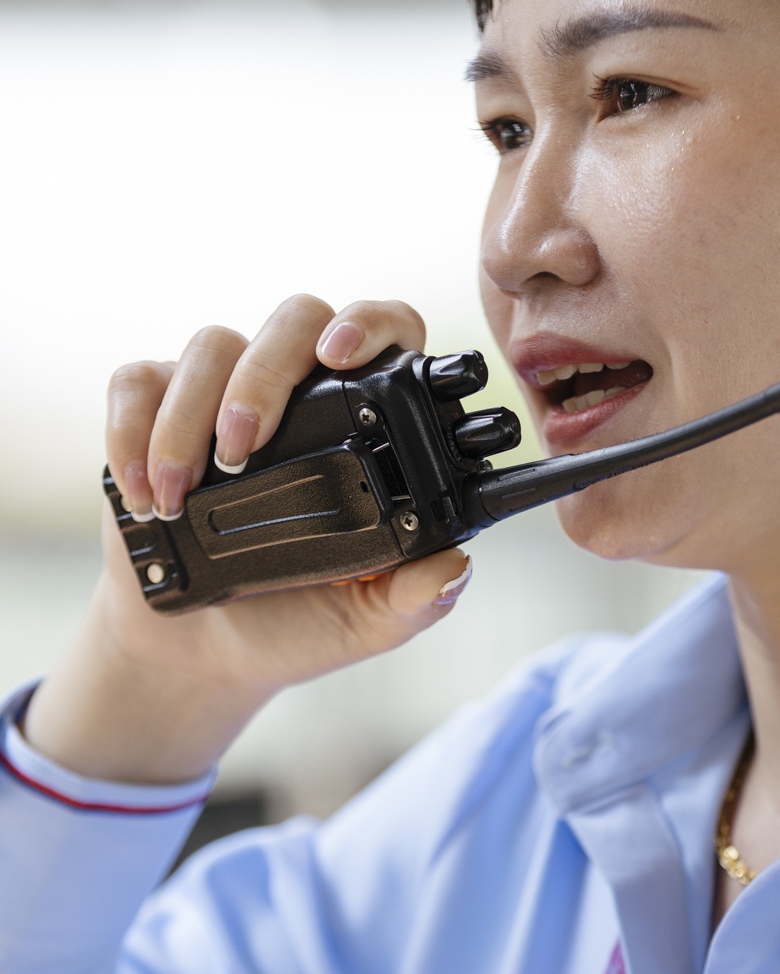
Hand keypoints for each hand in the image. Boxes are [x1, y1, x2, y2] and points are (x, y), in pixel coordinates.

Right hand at [24, 296, 471, 785]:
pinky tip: (142, 493)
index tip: (341, 356)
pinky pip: (140, 380)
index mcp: (365, 424)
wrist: (203, 653)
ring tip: (179, 496)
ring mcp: (225, 396)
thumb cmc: (295, 622)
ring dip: (189, 418)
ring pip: (211, 347)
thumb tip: (453, 567)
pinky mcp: (156, 412)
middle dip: (263, 375)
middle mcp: (300, 394)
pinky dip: (133, 431)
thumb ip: (414, 597)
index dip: (371, 323)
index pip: (387, 333)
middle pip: (294, 319)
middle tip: (242, 448)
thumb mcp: (366, 621)